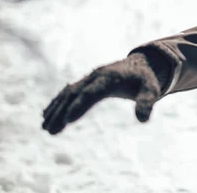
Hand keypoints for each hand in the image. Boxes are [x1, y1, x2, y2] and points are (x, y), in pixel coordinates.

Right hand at [42, 53, 162, 134]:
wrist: (140, 65)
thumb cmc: (145, 80)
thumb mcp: (151, 90)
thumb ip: (147, 102)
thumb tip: (142, 119)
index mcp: (111, 78)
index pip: (93, 92)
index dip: (81, 105)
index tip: (69, 119)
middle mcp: (96, 76)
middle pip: (76, 94)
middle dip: (62, 112)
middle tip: (50, 130)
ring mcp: (90, 78)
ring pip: (68, 93)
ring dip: (56, 109)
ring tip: (45, 128)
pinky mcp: (86, 82)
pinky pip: (68, 92)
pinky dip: (57, 103)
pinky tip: (47, 115)